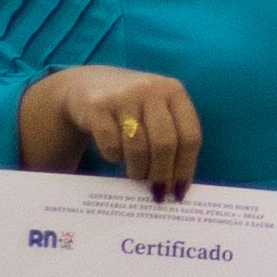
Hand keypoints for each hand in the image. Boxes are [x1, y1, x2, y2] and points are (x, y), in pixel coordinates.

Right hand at [34, 66, 202, 198]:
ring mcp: (124, 96)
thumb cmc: (132, 106)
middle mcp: (151, 90)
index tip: (179, 190)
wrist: (87, 84)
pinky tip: (116, 155)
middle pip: (165, 143)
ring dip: (139, 170)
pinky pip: (112, 145)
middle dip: (162, 174)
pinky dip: (115, 157)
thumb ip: (172, 137)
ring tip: (137, 176)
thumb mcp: (157, 110)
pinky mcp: (98, 106)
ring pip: (138, 146)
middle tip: (157, 192)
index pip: (190, 136)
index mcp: (174, 92)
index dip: (186, 168)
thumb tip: (178, 185)